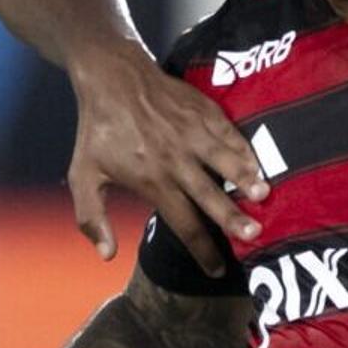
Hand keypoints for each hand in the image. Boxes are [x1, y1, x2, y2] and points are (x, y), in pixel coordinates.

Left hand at [65, 52, 265, 271]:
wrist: (113, 77)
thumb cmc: (98, 130)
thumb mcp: (83, 175)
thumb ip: (91, 217)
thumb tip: (106, 254)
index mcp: (151, 179)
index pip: (183, 222)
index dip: (202, 249)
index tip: (217, 269)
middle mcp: (176, 159)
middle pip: (210, 195)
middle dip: (232, 218)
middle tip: (253, 234)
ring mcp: (193, 134)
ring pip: (226, 161)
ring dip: (246, 178)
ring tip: (264, 194)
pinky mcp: (204, 112)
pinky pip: (231, 134)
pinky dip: (245, 150)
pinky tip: (258, 164)